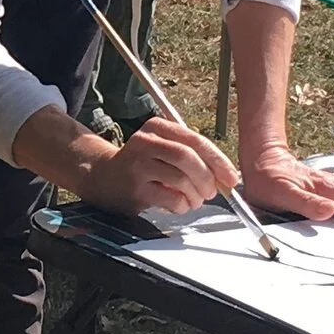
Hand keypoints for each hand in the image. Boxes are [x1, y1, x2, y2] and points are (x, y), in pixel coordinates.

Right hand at [82, 112, 240, 219]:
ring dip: (196, 195)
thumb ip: (192, 157)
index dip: (218, 160)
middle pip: (187, 158)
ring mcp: (138, 164)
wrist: (102, 177)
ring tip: (195, 200)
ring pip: (180, 179)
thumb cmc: (141, 165)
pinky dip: (183, 205)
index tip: (231, 177)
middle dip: (207, 178)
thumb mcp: (163, 149)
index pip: (195, 140)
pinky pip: (170, 198)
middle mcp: (146, 141)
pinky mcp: (135, 188)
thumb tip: (225, 176)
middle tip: (212, 191)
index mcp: (157, 127)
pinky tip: (181, 206)